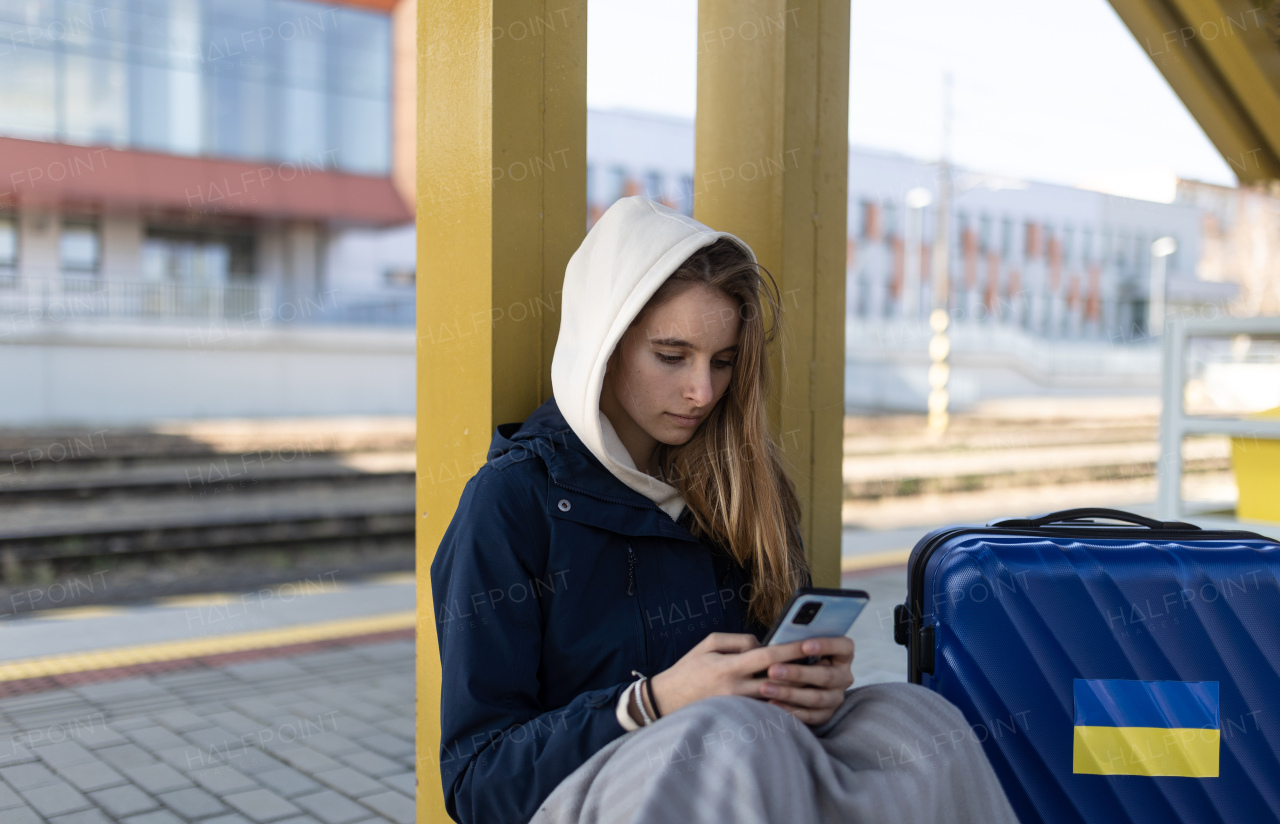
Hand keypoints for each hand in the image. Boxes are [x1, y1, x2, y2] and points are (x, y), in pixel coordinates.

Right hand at [647, 633, 854, 725]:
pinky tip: (798, 697)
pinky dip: (783, 704)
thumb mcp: (708, 644)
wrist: (665, 701)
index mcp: (729, 667)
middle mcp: (736, 689)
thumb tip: (763, 645)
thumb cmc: (688, 668)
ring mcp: (739, 708)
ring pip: (776, 698)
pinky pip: (767, 711)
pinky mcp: (739, 718)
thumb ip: (737, 640)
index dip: (791, 649)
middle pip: (778, 680)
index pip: (768, 657)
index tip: (811, 642)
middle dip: (802, 671)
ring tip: (818, 679)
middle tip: (825, 661)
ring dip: (797, 689)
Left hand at [758, 636, 855, 725]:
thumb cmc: (794, 654)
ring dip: (789, 693)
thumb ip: (794, 641)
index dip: (826, 645)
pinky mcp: (825, 715)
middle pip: (826, 676)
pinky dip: (790, 710)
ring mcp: (835, 697)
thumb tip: (778, 640)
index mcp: (842, 654)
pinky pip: (809, 716)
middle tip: (772, 670)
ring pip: (816, 698)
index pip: (844, 646)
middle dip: (798, 673)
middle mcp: (843, 676)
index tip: (804, 646)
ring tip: (765, 688)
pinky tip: (772, 703)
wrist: (792, 679)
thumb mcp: (797, 645)